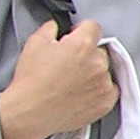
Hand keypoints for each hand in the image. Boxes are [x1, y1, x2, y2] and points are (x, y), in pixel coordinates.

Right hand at [0, 20, 117, 138]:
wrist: (29, 112)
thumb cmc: (31, 81)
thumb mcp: (35, 42)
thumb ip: (51, 28)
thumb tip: (57, 26)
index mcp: (82, 45)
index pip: (93, 27)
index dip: (80, 30)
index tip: (75, 36)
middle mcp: (98, 64)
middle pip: (98, 50)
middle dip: (86, 53)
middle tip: (68, 63)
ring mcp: (104, 84)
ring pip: (104, 70)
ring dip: (93, 72)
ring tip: (71, 81)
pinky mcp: (105, 103)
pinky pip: (109, 90)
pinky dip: (98, 89)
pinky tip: (80, 92)